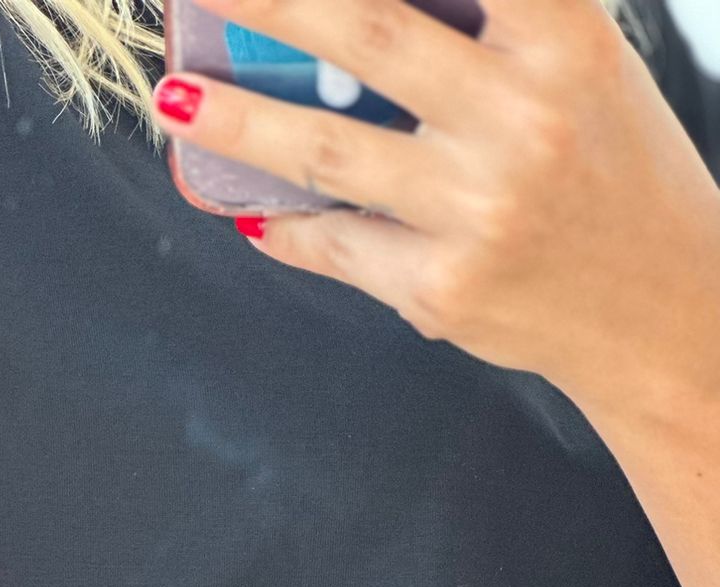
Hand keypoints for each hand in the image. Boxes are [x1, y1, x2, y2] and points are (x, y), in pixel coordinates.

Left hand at [151, 0, 719, 413]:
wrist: (660, 309)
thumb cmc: (609, 170)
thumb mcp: (578, 66)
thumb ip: (490, 25)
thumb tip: (341, 19)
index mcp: (564, 40)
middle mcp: (523, 117)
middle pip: (369, 30)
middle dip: (268, 2)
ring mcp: (478, 210)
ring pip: (328, 151)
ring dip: (237, 121)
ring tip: (174, 97)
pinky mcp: (443, 288)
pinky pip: (338, 245)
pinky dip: (286, 226)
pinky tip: (246, 207)